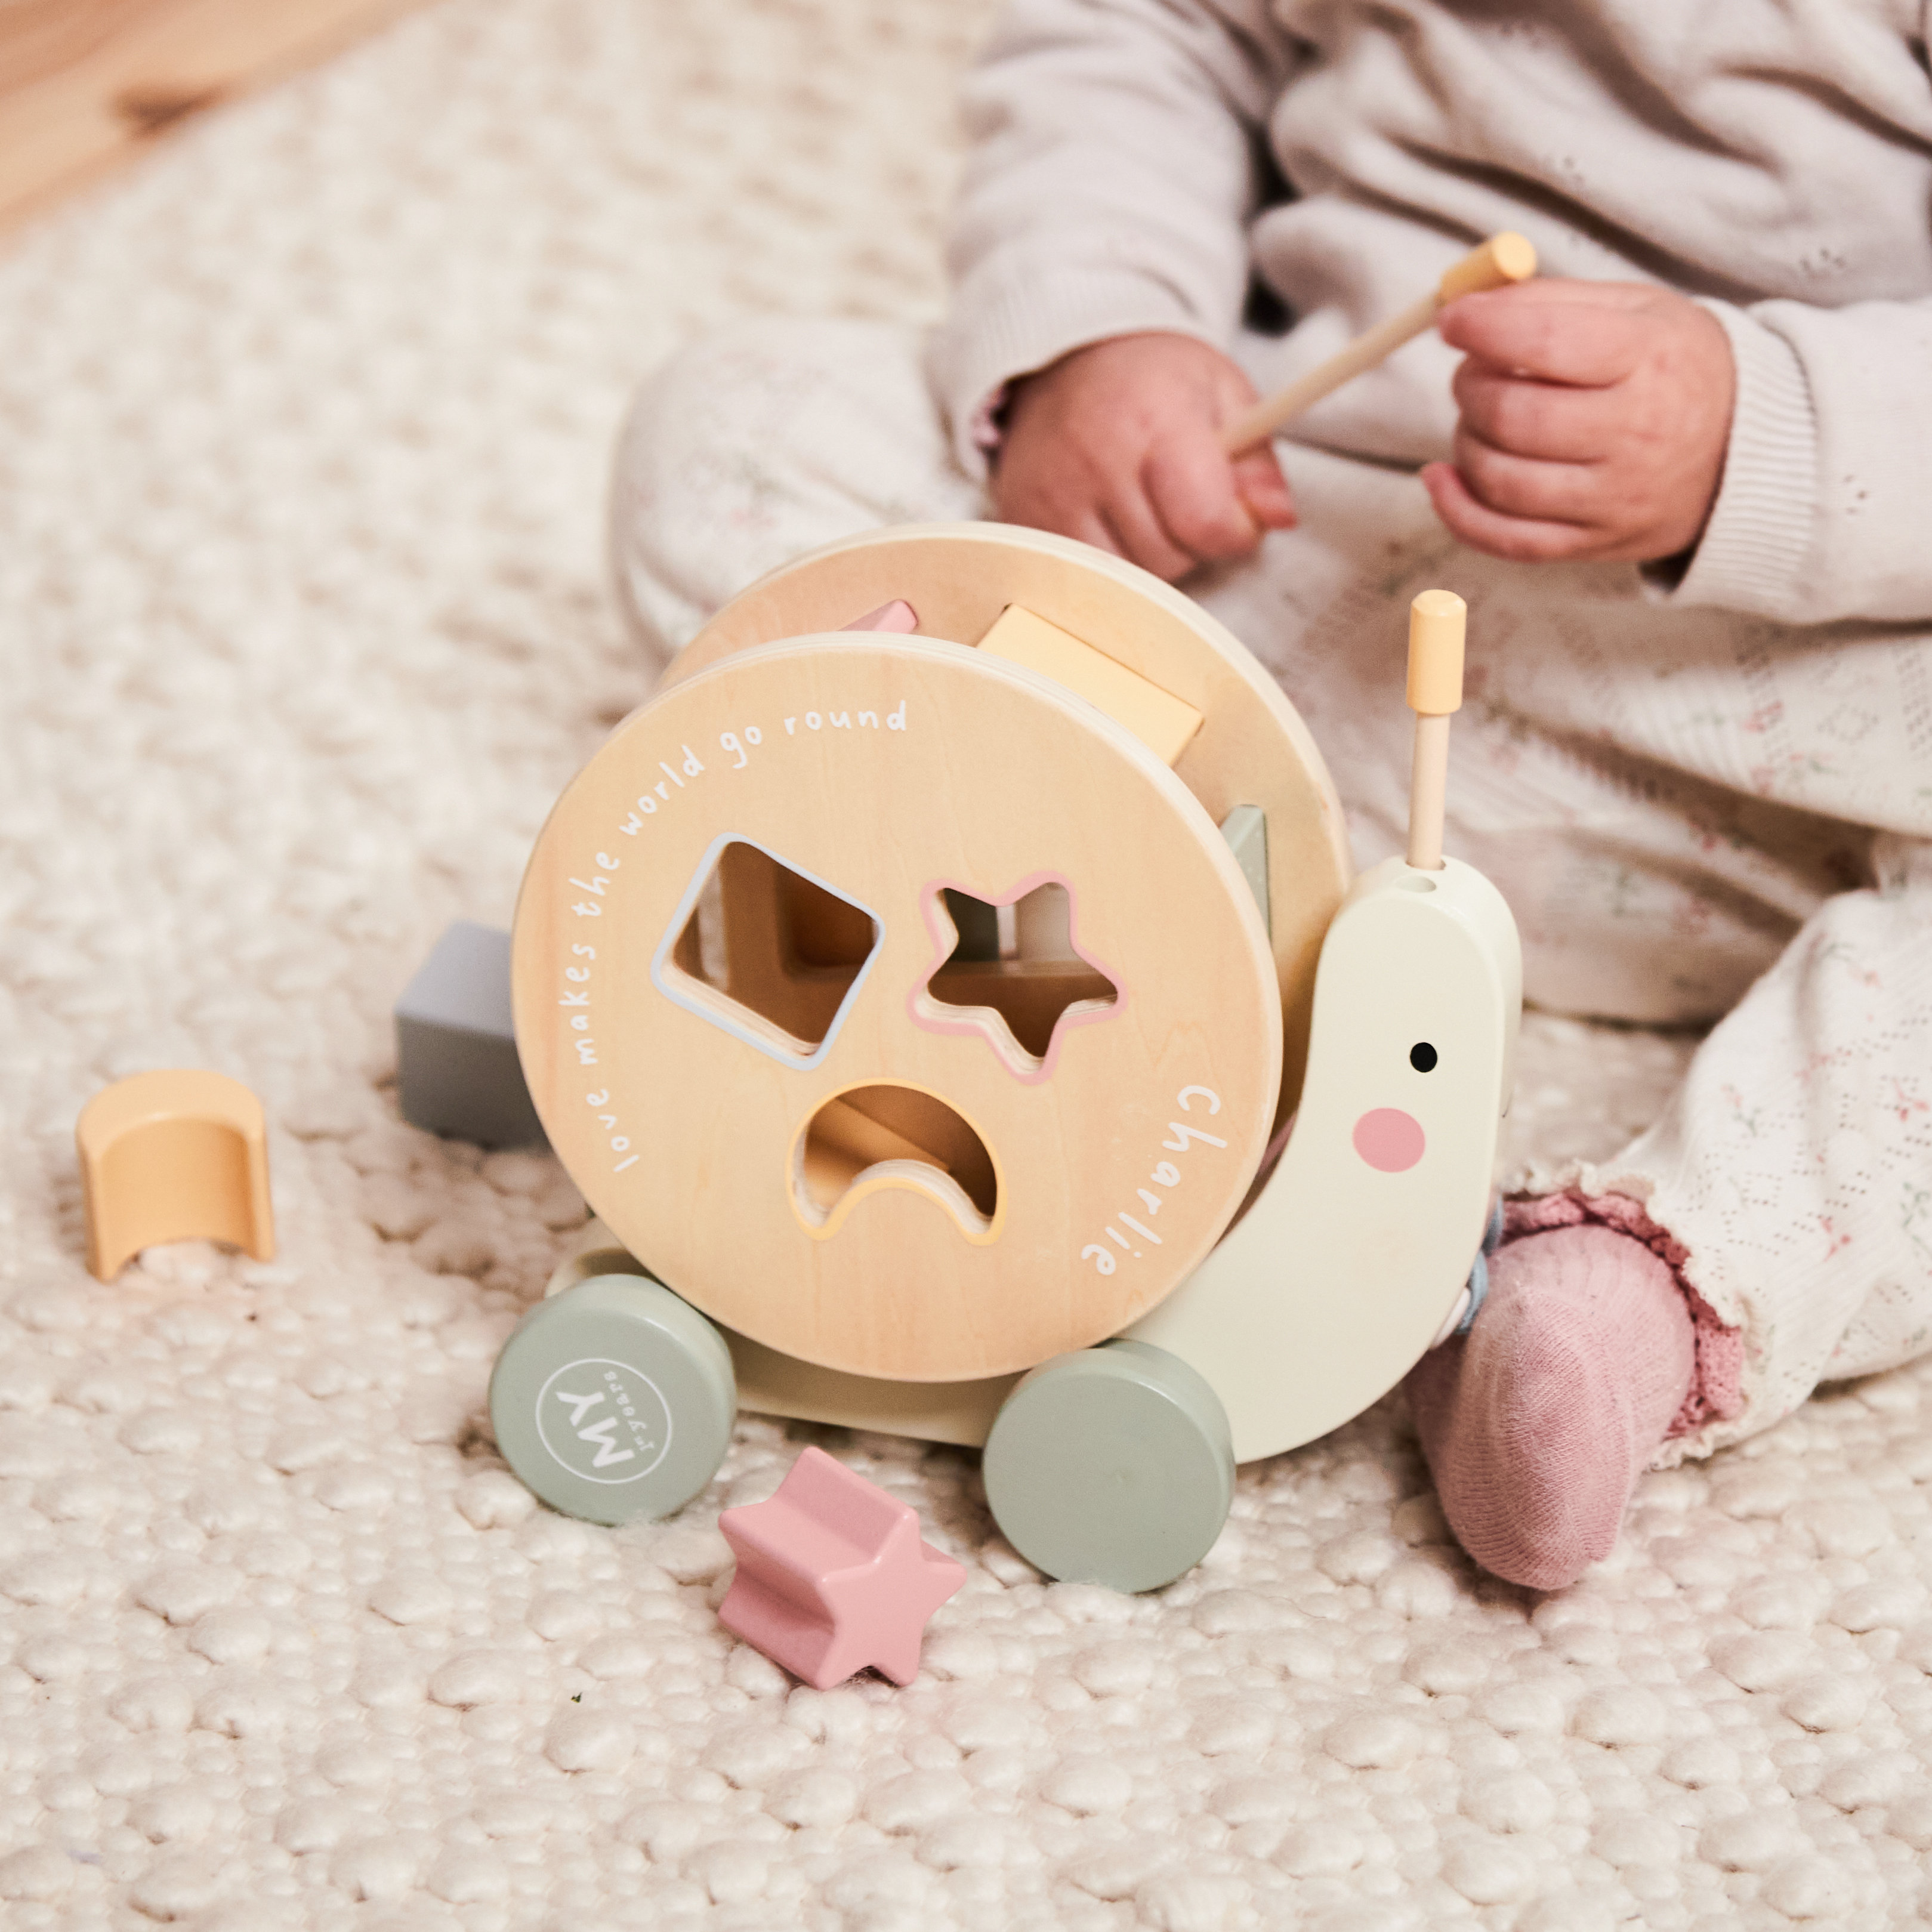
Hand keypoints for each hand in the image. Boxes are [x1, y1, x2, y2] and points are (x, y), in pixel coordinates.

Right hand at [992, 333, 1295, 581]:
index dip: (1232, 530)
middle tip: (1178, 501)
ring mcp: (1051, 496)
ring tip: (1141, 511)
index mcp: (1155, 418)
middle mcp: (1095, 460)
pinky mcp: (1022, 521)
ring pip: (1125, 579)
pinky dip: (1105, 563)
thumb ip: (1257, 461)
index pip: (1205, 520)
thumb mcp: (1222, 394)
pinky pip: (1081, 578)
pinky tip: (1106, 523)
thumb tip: (1275, 517)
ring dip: (1146, 559)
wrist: (1063, 359)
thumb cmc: (1151, 380)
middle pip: (1167, 558)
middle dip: (1187, 543)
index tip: (1231, 514)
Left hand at [1422, 281, 1735, 564]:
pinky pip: (1505, 540)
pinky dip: (1457, 510)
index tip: (1453, 319)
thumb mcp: (1637, 311)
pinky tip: (1441, 477)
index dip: (1483, 328)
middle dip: (1471, 387)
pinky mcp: (1593, 544)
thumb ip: (1553, 301)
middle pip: (1514, 416)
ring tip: (1479, 418)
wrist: (1745, 449)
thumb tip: (1469, 305)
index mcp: (1648, 359)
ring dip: (1466, 443)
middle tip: (1473, 372)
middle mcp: (1635, 433)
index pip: (1546, 342)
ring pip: (1501, 480)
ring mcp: (1614, 498)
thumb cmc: (1674, 367)